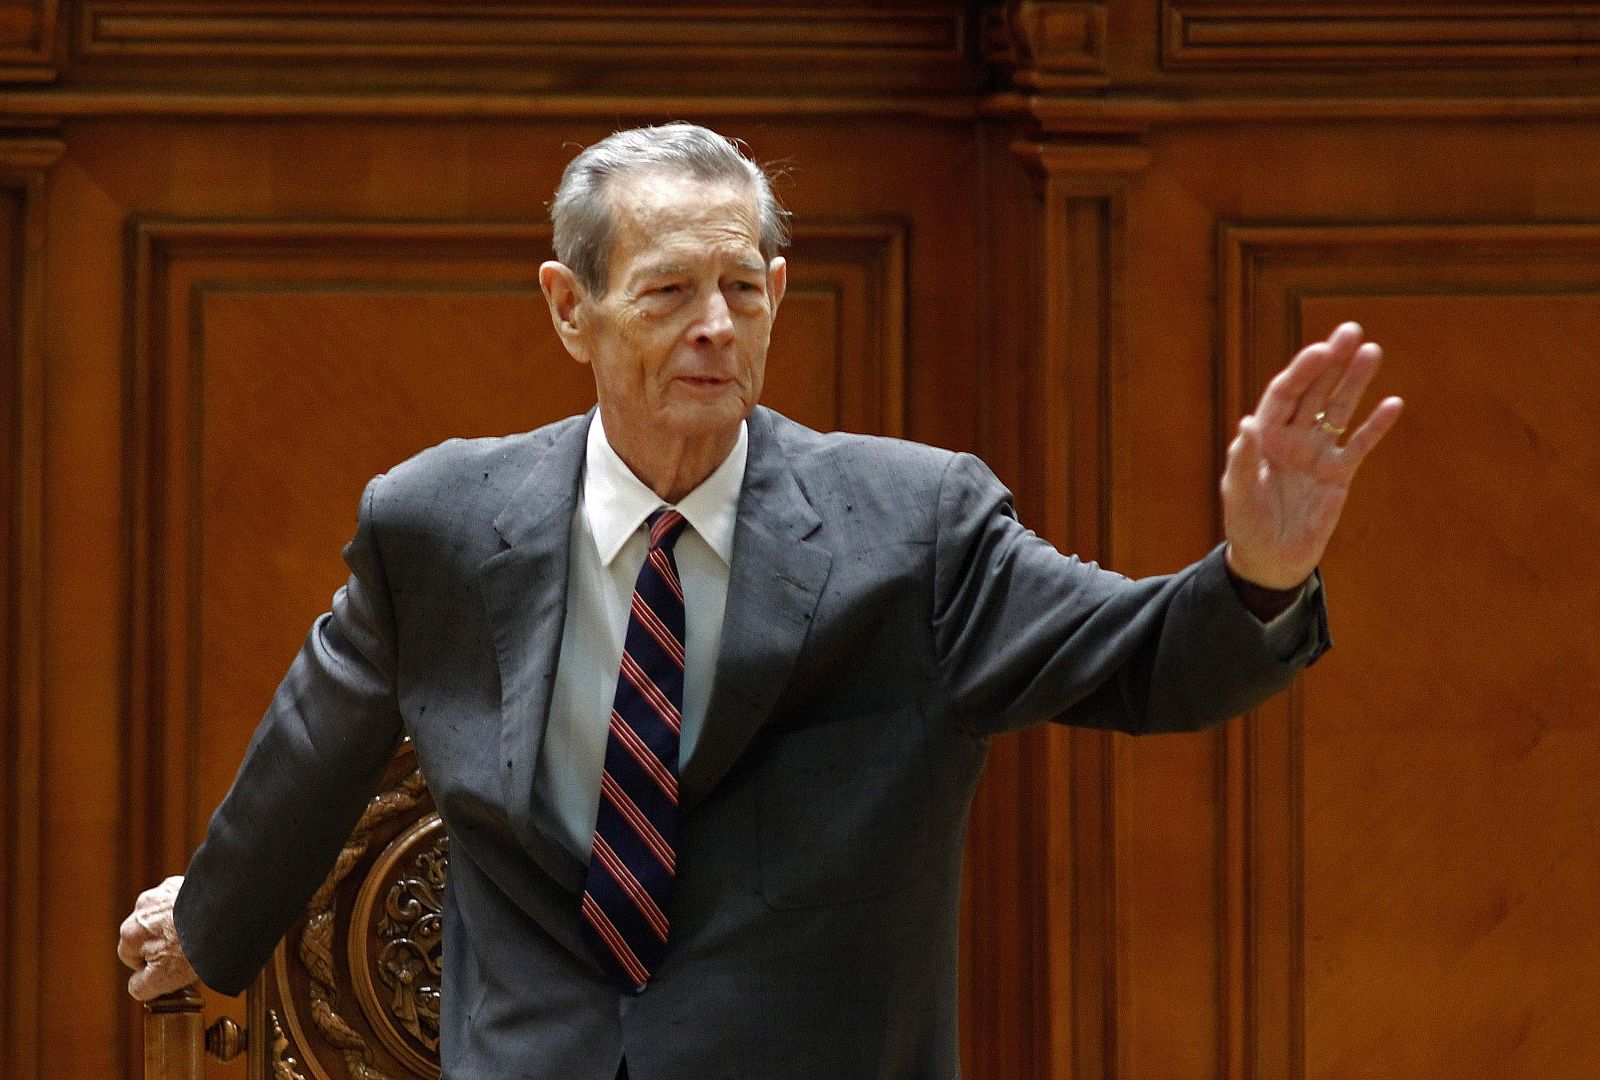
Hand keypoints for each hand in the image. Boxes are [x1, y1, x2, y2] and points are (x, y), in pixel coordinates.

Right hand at [118, 875, 198, 999]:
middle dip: (163, 940)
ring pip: (166, 913)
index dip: (152, 964)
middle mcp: (142, 908)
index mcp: (130, 933)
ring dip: (177, 922)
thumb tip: (136, 985)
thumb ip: (140, 987)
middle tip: (187, 950)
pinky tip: (209, 917)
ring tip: (200, 934)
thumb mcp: (161, 980)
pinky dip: (194, 906)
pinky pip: (185, 898)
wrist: (225, 917)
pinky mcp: (186, 880)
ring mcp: (164, 890)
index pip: (131, 955)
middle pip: (148, 932)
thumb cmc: (192, 950)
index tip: (172, 966)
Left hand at [1222, 322, 1403, 588]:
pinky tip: (1393, 403)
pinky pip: (1360, 445)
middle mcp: (1292, 437)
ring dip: (1355, 382)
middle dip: (1332, 361)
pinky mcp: (1339, 475)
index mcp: (1265, 436)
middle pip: (1315, 391)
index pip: (1285, 393)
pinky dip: (1376, 426)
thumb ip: (1243, 460)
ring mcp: (1317, 453)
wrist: (1270, 560)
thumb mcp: (1238, 494)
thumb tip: (1247, 422)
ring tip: (1372, 351)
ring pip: (1339, 410)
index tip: (1321, 350)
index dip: (1302, 370)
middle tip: (1352, 330)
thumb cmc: (1247, 525)